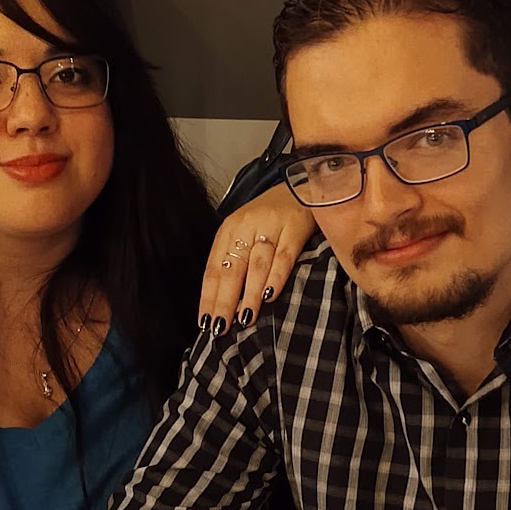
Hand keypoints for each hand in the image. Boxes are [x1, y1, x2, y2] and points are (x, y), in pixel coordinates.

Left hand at [199, 183, 314, 331]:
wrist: (305, 181)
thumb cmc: (274, 215)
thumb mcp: (248, 231)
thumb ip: (238, 261)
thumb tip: (228, 304)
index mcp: (229, 229)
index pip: (213, 268)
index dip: (208, 297)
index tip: (205, 323)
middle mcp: (246, 226)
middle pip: (231, 269)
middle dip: (224, 301)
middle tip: (220, 328)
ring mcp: (271, 225)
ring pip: (256, 264)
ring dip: (249, 294)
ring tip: (244, 319)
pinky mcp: (296, 226)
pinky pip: (284, 255)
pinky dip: (276, 276)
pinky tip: (269, 295)